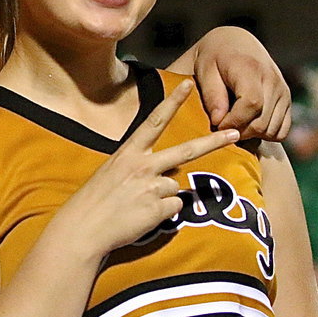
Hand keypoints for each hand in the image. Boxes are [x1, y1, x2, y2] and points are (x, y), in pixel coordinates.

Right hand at [45, 81, 239, 258]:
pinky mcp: (159, 209)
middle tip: (235, 134)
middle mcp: (143, 166)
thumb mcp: (110, 174)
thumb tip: (168, 177)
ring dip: (162, 197)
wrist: (82, 229)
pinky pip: (174, 209)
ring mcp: (152, 187)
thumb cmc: (93, 202)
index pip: (154, 122)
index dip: (172, 103)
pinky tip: (141, 217)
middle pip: (186, 151)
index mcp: (127, 153)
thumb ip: (138, 168)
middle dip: (214, 142)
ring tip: (136, 206)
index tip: (188, 87)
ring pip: (174, 187)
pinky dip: (162, 214)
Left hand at [191, 27, 291, 140]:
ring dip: (251, 135)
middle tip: (221, 127)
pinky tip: (248, 124)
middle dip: (238, 132)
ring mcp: (283, 91)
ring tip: (233, 124)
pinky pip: (281, 131)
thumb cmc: (213, 58)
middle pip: (261, 123)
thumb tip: (219, 121)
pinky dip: (264, 134)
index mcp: (251, 69)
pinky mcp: (287, 100)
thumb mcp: (204, 71)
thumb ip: (212, 96)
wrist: (235, 44)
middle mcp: (273, 81)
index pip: (252, 104)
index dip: (233, 121)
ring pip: (272, 131)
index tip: (216, 124)